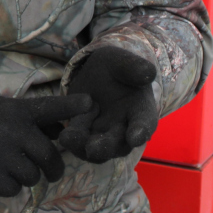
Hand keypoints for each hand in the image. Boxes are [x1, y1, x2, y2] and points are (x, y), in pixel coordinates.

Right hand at [0, 93, 91, 196]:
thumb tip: (63, 130)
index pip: (50, 107)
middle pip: (48, 156)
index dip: (71, 106)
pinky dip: (11, 188)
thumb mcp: (9, 111)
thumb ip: (38, 120)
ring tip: (18, 170)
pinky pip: (13, 189)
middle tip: (52, 173)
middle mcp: (12, 129)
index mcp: (20, 111)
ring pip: (32, 176)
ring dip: (30, 178)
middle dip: (54, 169)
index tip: (89, 103)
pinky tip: (1, 177)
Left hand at [59, 47, 158, 163]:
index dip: (141, 131)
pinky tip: (63, 134)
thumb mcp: (123, 62)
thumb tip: (148, 73)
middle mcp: (125, 128)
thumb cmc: (117, 67)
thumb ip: (135, 68)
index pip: (145, 123)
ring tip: (68, 138)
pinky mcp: (83, 133)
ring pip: (97, 150)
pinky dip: (71, 140)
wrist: (97, 72)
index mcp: (141, 111)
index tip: (135, 137)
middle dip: (106, 146)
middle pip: (119, 144)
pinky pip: (78, 142)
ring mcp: (103, 134)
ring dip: (83, 148)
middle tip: (94, 147)